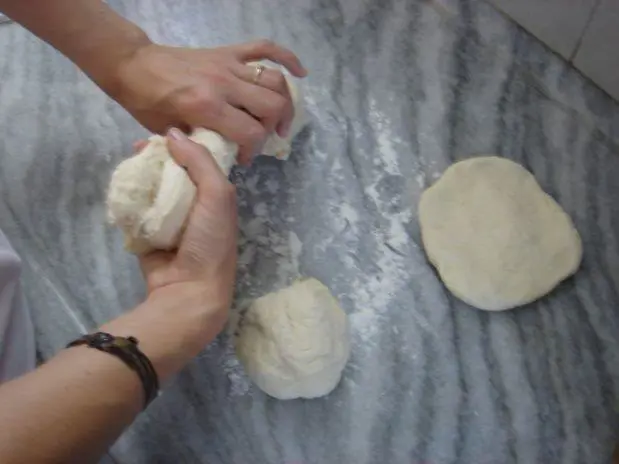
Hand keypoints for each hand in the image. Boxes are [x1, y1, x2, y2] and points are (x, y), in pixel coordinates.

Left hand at [107, 40, 306, 164]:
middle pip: (272, 106)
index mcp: (206, 106)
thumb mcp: (170, 133)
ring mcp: (228, 64)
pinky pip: (265, 48)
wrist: (132, 66)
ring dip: (284, 103)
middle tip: (263, 139)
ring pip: (274, 81)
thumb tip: (224, 154)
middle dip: (274, 129)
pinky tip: (300, 73)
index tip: (243, 158)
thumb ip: (201, 144)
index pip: (251, 133)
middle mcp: (223, 84)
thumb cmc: (146, 103)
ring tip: (280, 119)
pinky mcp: (228, 52)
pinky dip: (287, 58)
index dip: (253, 151)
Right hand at [138, 128, 237, 333]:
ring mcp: (170, 221)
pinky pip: (137, 210)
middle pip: (172, 172)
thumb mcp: (217, 195)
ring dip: (140, 176)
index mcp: (216, 196)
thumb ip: (200, 162)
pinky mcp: (148, 234)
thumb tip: (174, 132)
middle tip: (137, 148)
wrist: (188, 290)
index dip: (182, 145)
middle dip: (156, 158)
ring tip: (128, 163)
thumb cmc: (209, 240)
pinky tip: (121, 186)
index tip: (163, 133)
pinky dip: (129, 199)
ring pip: (152, 188)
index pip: (199, 162)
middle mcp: (195, 206)